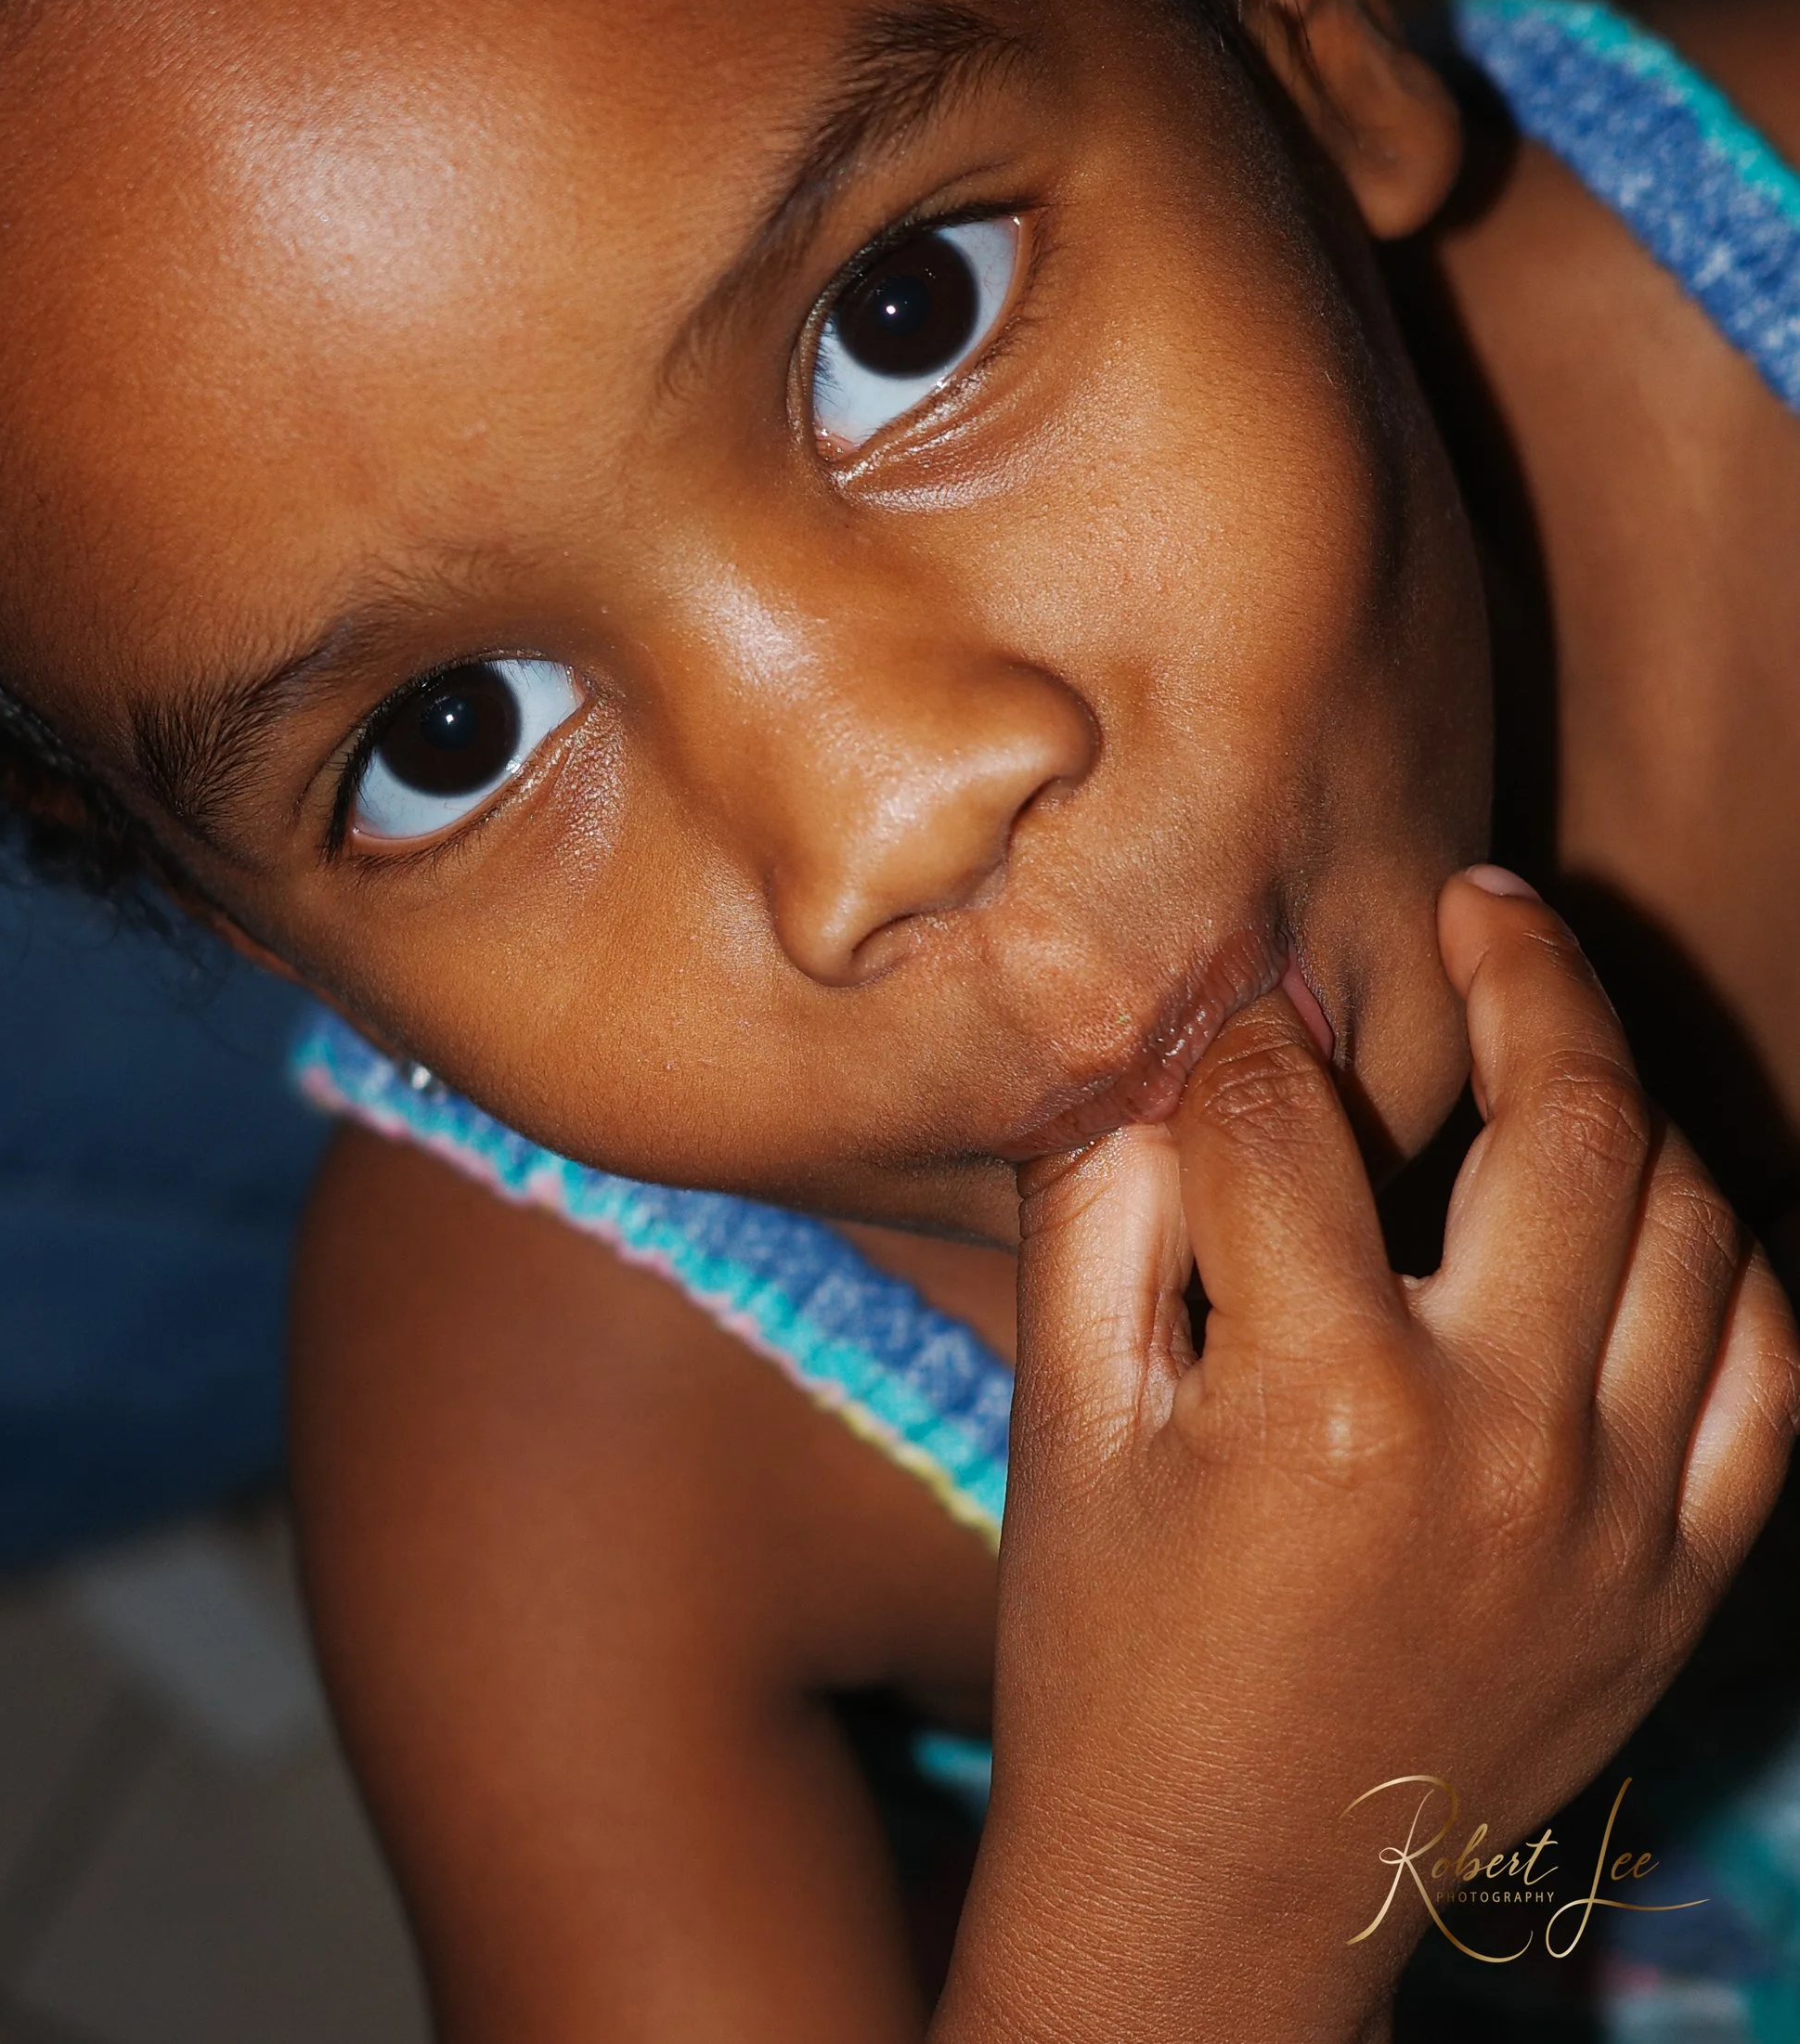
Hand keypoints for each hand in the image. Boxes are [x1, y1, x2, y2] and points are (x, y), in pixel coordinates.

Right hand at [933, 870, 1799, 2043]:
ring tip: (1547, 1057)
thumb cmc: (1111, 1644)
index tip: (1237, 1014)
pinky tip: (1645, 1214)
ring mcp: (1617, 1515)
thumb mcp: (1066, 1416)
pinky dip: (1722, 1261)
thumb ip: (1110, 1202)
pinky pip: (1763, 1364)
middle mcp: (1501, 1441)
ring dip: (1619, 1105)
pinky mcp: (1678, 1577)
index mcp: (1322, 1397)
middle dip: (1520, 972)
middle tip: (1480, 905)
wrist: (1222, 1891)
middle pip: (1567, 1120)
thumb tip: (1184, 1025)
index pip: (1295, 1114)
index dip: (1247, 1037)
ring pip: (1688, 1221)